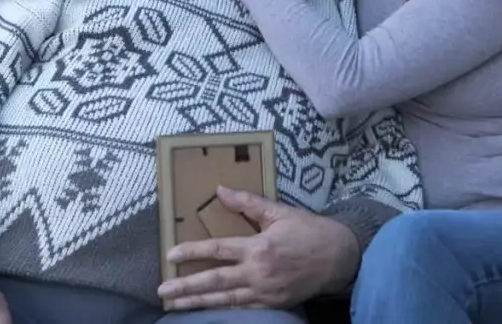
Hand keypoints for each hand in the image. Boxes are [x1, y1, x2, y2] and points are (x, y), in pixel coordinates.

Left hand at [158, 187, 359, 310]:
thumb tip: (220, 190)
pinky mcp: (271, 305)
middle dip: (185, 287)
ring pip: (224, 300)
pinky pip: (241, 309)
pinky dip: (221, 310)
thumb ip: (247, 202)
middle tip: (162, 292)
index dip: (192, 252)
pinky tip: (205, 311)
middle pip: (214, 281)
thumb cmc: (309, 231)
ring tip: (174, 306)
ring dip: (197, 303)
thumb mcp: (280, 212)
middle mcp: (258, 273)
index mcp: (258, 247)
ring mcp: (264, 293)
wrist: (340, 258)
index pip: (218, 250)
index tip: (171, 256)